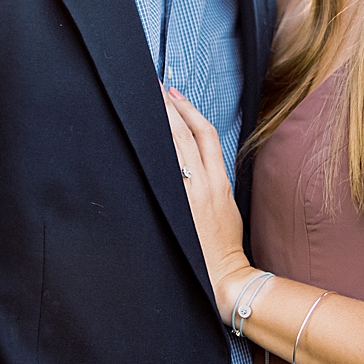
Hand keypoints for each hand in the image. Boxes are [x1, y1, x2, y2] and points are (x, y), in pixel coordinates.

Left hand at [162, 87, 256, 324]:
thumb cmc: (224, 246)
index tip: (175, 94)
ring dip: (156, 124)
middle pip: (183, 134)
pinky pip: (161, 174)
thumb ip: (212, 183)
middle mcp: (203, 183)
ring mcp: (186, 196)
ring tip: (142, 103)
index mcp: (220, 182)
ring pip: (171, 149)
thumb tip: (195, 164)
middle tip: (151, 87)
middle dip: (167, 107)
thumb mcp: (226, 207)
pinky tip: (137, 141)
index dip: (190, 110)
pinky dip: (150, 154)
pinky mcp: (174, 209)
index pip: (206, 134)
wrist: (224, 277)